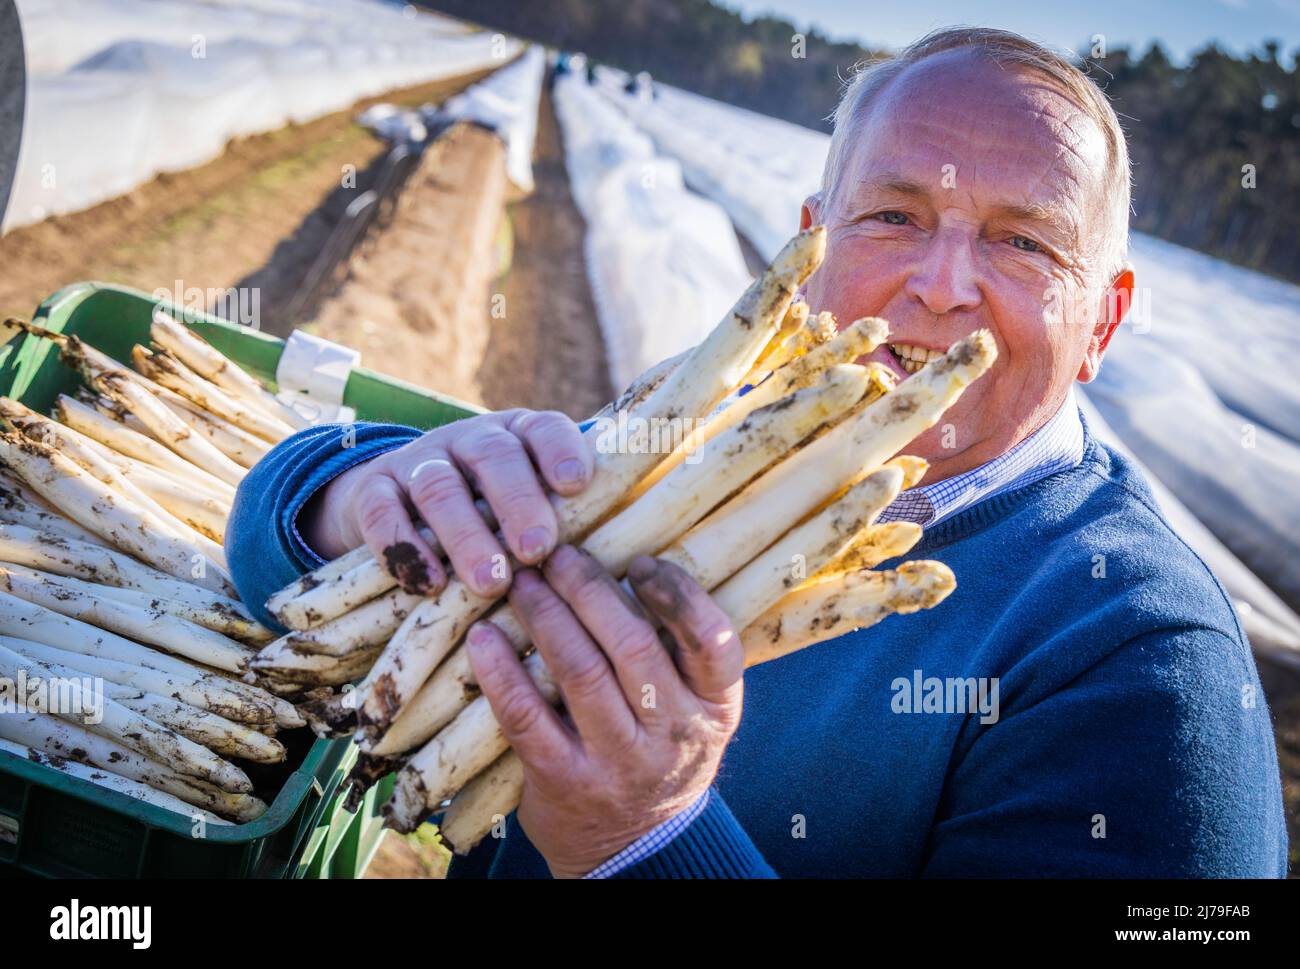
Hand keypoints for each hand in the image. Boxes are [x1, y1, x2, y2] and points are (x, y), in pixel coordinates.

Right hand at [300, 410, 591, 596]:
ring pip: (440, 487)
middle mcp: (469, 439)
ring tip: (490, 582)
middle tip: (537, 549)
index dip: (561, 451)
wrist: (394, 504)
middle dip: (518, 502)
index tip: (576, 485)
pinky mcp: (371, 490)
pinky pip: (381, 513)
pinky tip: (428, 584)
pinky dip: (403, 547)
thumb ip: (577, 517)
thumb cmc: (491, 516)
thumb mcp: (532, 505)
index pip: (544, 429)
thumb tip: (641, 551)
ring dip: (466, 536)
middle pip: (495, 456)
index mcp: (519, 437)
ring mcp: (418, 462)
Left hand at [465, 545, 744, 877]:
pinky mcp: (564, 781)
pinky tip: (483, 639)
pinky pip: (528, 717)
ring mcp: (619, 762)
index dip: (676, 595)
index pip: (713, 642)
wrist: (638, 849)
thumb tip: (626, 561)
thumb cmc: (662, 755)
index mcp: (715, 708)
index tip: (638, 561)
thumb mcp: (696, 712)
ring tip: (521, 582)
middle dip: (589, 589)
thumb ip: (678, 652)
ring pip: (579, 672)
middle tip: (557, 554)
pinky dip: (501, 673)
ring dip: (545, 616)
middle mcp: (674, 735)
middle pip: (633, 646)